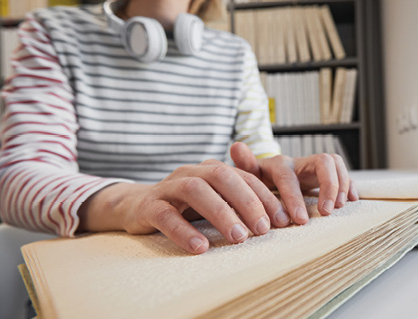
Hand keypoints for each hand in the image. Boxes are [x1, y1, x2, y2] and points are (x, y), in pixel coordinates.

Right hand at [78, 159, 290, 253]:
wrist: (135, 206)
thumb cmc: (185, 206)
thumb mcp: (214, 200)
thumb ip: (239, 202)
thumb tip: (278, 219)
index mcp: (211, 170)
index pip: (243, 176)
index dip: (265, 196)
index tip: (282, 219)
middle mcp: (191, 172)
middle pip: (222, 177)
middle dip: (246, 202)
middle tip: (262, 229)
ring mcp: (168, 186)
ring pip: (195, 191)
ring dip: (220, 214)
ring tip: (238, 238)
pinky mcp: (148, 205)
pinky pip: (166, 215)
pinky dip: (184, 231)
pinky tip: (200, 247)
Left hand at [230, 142, 358, 224]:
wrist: (267, 178)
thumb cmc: (258, 181)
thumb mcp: (249, 176)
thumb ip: (245, 165)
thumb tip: (236, 146)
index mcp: (280, 164)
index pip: (290, 176)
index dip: (295, 197)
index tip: (300, 220)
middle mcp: (300, 162)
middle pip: (323, 162)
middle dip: (328, 187)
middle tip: (327, 212)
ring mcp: (315, 167)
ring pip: (335, 164)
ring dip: (340, 185)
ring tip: (338, 207)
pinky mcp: (326, 174)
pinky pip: (343, 172)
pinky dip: (349, 184)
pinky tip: (351, 199)